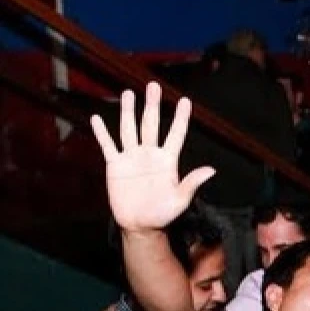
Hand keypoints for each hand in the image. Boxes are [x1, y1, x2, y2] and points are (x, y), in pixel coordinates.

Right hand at [91, 83, 213, 232]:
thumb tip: (212, 170)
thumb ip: (192, 183)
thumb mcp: (181, 199)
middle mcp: (150, 154)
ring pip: (129, 129)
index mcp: (168, 160)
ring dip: (128, 112)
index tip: (185, 100)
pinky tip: (96, 118)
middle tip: (153, 85)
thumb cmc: (164, 214)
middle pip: (151, 124)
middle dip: (152, 105)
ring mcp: (132, 158)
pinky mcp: (115, 165)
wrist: (141, 225)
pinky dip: (102, 133)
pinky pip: (108, 146)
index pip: (176, 134)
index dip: (181, 118)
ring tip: (128, 93)